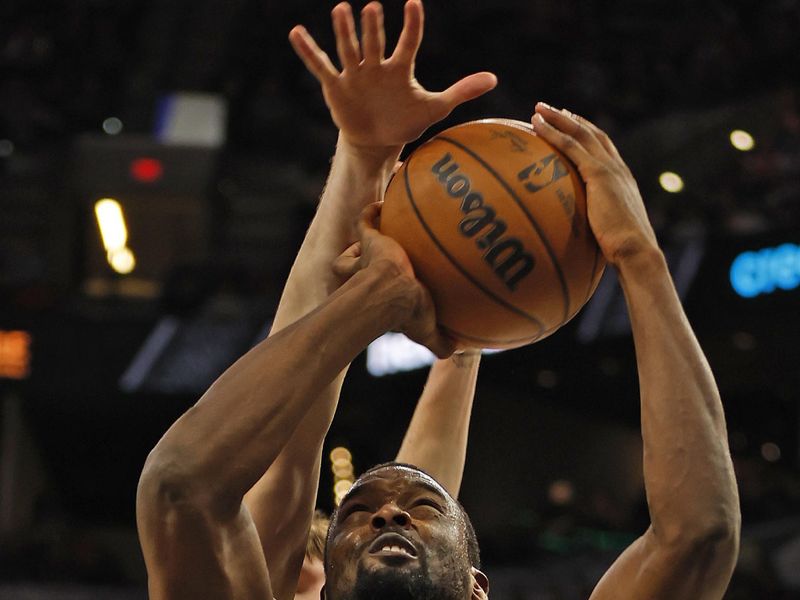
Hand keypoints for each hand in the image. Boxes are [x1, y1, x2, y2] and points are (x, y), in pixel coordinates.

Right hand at [289, 1, 496, 158]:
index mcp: (400, 69)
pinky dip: (308, 51)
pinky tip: (296, 32)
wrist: (377, 140)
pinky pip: (321, 66)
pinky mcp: (337, 86)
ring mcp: (355, 74)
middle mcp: (376, 66)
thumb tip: (494, 79)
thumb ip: (462, 91)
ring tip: (341, 9)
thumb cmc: (405, 120)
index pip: (408, 43)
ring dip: (344, 32)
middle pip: (375, 43)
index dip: (411, 26)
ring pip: (349, 49)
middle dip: (372, 28)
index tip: (413, 4)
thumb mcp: (435, 107)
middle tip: (371, 8)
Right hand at [333, 203, 454, 357]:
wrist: (393, 292)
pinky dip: (371, 211)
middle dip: (359, 261)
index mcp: (378, 294)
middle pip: (352, 266)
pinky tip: (383, 201)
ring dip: (366, 236)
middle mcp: (368, 275)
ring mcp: (368, 255)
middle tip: (375, 254)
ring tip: (383, 219)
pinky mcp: (370, 239)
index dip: (371, 287)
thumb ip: (439, 341)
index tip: (382, 284)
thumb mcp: (426, 330)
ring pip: (359, 243)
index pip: (369, 290)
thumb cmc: (407, 313)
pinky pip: (365, 220)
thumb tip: (457, 351)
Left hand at [531, 103, 659, 265]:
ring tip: (538, 109)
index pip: (603, 148)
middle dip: (569, 119)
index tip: (571, 123)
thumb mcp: (607, 233)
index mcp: (622, 179)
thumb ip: (594, 225)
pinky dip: (553, 133)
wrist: (635, 250)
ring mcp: (609, 168)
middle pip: (591, 133)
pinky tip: (536, 126)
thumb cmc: (622, 252)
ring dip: (557, 119)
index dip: (586, 132)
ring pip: (579, 133)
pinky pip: (570, 146)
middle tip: (549, 110)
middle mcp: (617, 168)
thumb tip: (575, 239)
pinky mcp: (598, 174)